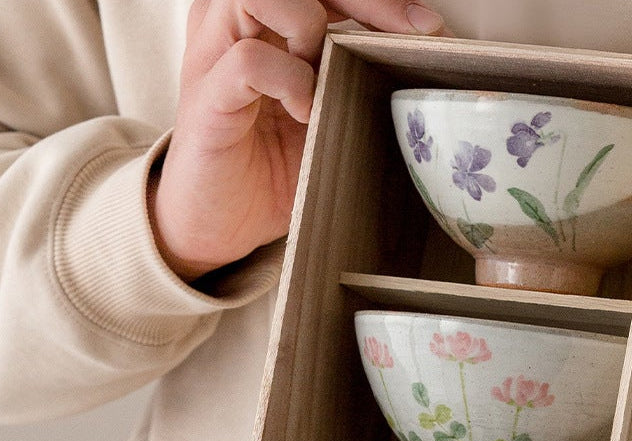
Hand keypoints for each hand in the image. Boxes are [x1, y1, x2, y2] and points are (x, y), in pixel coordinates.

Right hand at [150, 0, 447, 279]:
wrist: (219, 226)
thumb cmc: (270, 170)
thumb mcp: (326, 116)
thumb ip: (354, 76)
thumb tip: (421, 56)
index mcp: (262, 19)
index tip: (425, 26)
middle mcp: (232, 22)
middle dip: (363, 0)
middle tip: (404, 36)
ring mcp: (214, 53)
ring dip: (311, 27)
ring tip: (326, 77)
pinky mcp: (206, 95)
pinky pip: (250, 59)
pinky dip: (288, 81)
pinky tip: (304, 113)